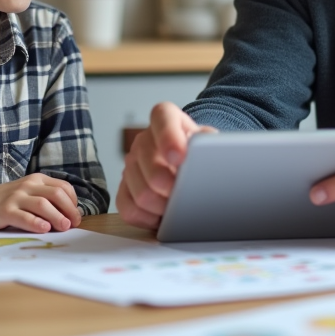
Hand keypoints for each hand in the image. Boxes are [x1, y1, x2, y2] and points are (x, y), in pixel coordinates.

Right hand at [0, 174, 80, 232]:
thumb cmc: (10, 200)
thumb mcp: (30, 193)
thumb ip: (48, 200)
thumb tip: (71, 216)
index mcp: (37, 179)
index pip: (63, 186)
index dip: (73, 202)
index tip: (75, 216)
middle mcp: (28, 185)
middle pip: (56, 194)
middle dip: (69, 209)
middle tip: (74, 223)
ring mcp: (16, 197)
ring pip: (42, 204)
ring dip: (57, 216)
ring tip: (64, 227)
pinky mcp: (6, 211)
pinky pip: (24, 217)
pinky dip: (36, 223)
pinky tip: (45, 229)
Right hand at [116, 102, 214, 228]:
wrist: (189, 163)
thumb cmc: (199, 152)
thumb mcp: (209, 140)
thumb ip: (209, 142)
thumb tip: (210, 154)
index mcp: (166, 118)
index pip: (162, 117)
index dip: (169, 138)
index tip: (179, 157)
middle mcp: (144, 139)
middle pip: (150, 163)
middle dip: (169, 185)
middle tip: (186, 195)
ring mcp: (131, 163)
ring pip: (141, 192)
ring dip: (162, 206)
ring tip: (179, 207)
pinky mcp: (124, 188)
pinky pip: (128, 209)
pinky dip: (148, 218)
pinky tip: (162, 216)